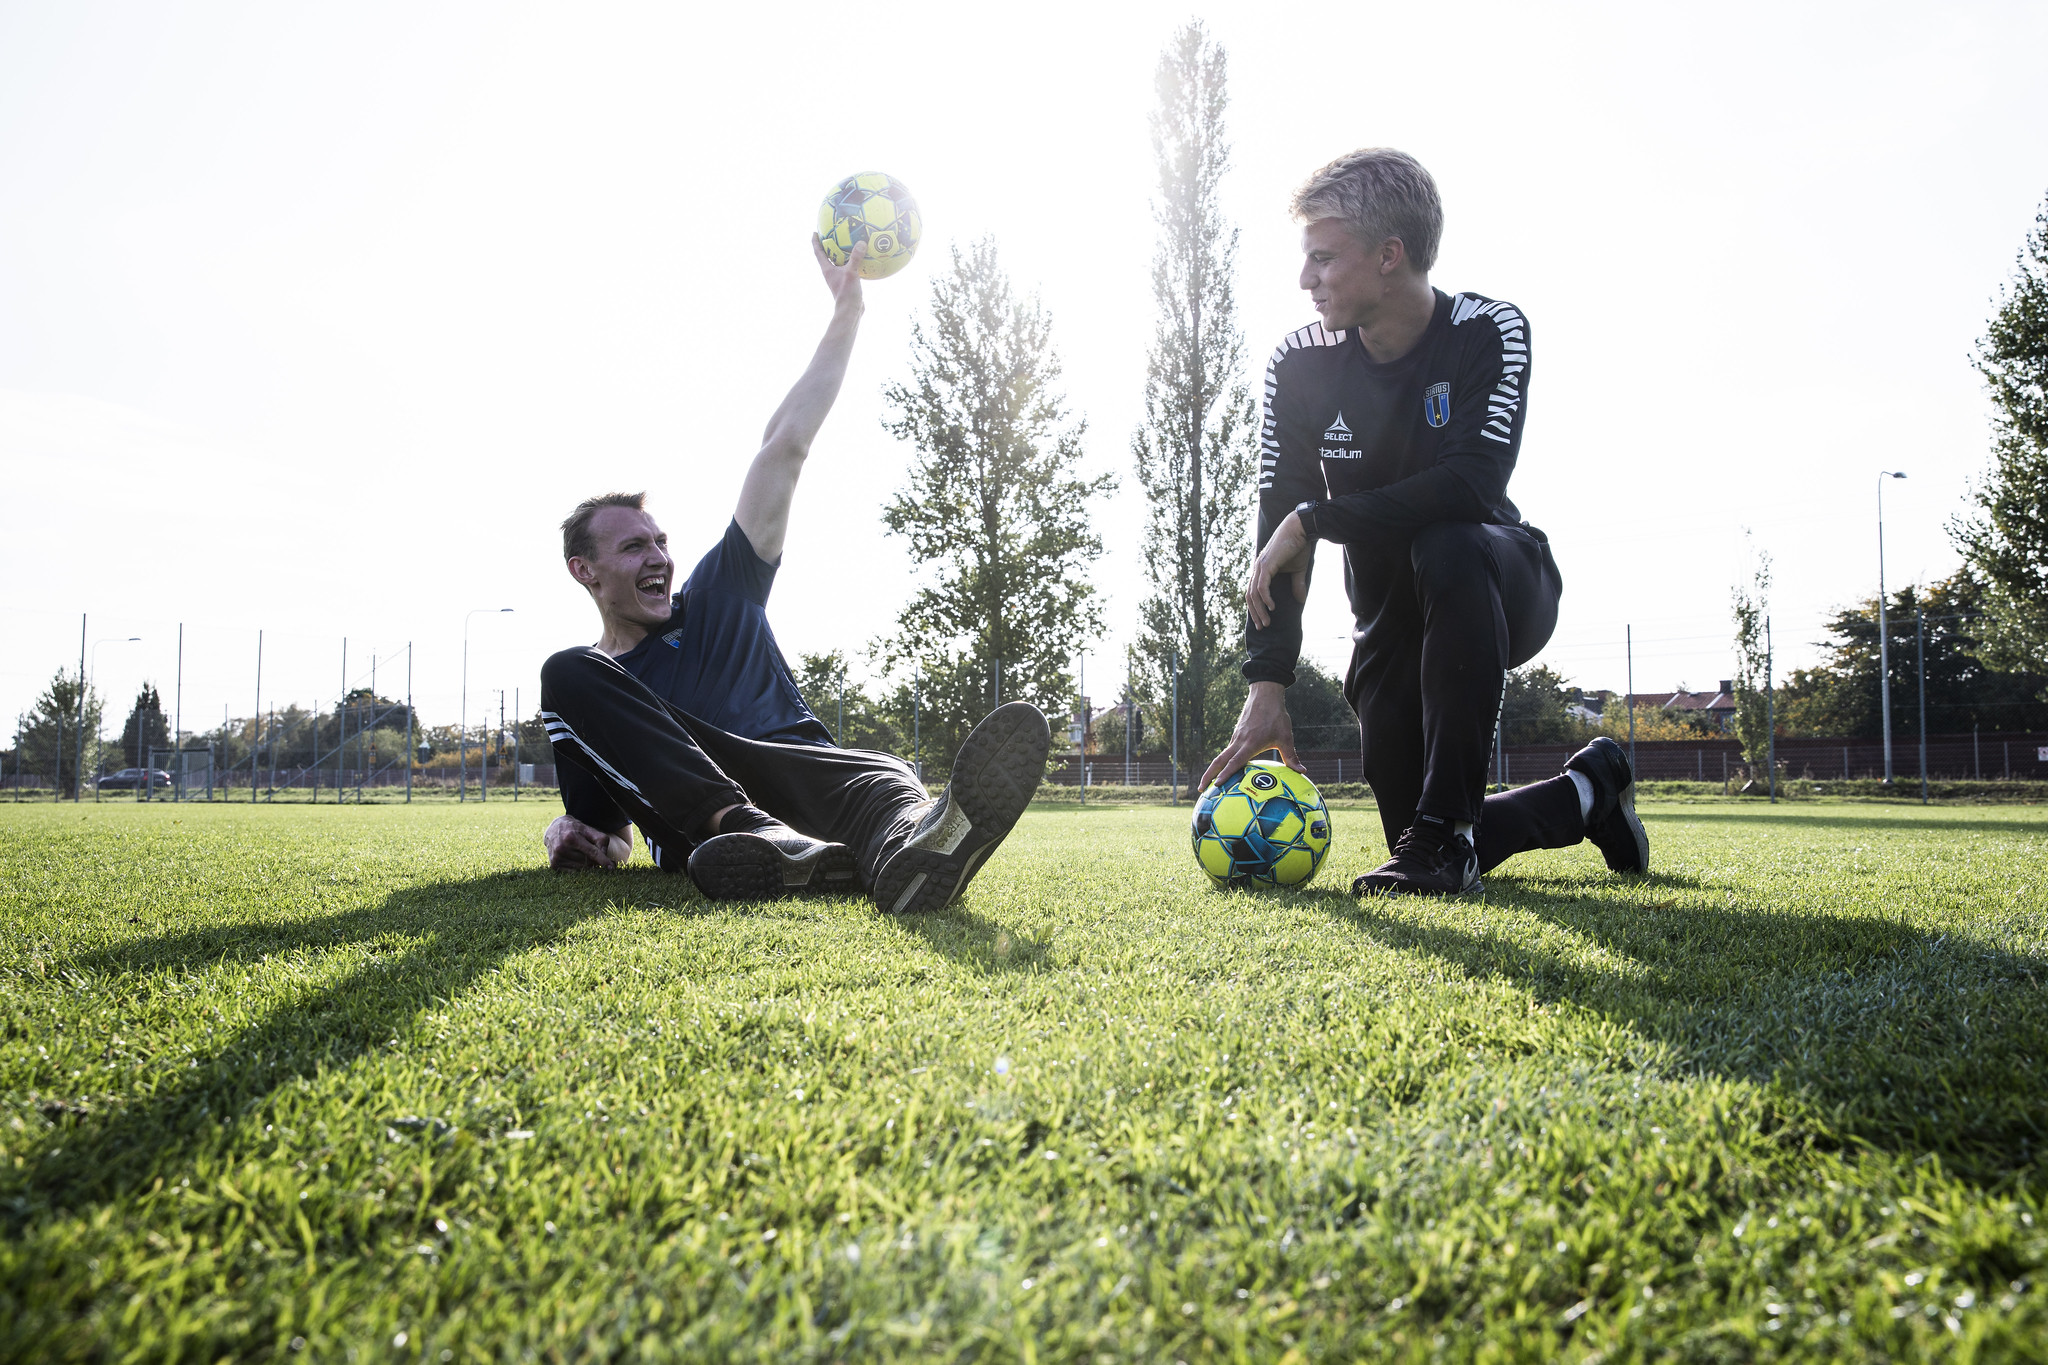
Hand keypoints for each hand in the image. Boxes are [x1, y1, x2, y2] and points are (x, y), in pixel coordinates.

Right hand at [544, 814, 630, 870]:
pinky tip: (578, 861)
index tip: (611, 867)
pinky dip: (579, 869)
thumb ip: (600, 839)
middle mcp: (562, 848)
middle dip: (595, 862)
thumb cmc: (575, 829)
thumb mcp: (589, 829)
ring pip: (581, 869)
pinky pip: (573, 872)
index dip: (603, 860)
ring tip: (586, 857)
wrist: (554, 828)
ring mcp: (556, 858)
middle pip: (587, 862)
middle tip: (600, 859)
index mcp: (571, 838)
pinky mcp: (554, 865)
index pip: (591, 852)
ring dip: (587, 866)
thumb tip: (605, 855)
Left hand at [812, 234, 866, 310]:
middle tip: (832, 234)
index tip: (814, 232)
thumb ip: (856, 258)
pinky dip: (854, 262)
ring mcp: (838, 278)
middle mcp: (831, 273)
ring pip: (839, 262)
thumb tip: (861, 243)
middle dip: (829, 245)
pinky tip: (863, 259)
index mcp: (827, 269)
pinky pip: (849, 268)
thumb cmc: (847, 293)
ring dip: (842, 253)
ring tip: (848, 244)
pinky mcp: (847, 282)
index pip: (818, 252)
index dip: (815, 241)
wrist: (850, 310)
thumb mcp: (851, 273)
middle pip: (827, 255)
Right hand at [1199, 681, 1299, 790]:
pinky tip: (1224, 767)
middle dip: (1208, 775)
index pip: (1234, 762)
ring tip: (1208, 783)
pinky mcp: (1237, 734)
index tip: (1216, 786)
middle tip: (1200, 789)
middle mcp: (1239, 741)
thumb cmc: (1276, 716)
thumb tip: (1302, 771)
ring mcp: (1236, 737)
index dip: (1225, 775)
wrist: (1265, 694)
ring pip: (1221, 755)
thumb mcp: (1286, 737)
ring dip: (1213, 768)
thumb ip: (1291, 757)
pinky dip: (1222, 761)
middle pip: (1219, 761)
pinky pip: (1228, 750)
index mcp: (1250, 744)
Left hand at [1246, 512, 1312, 628]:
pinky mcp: (1266, 565)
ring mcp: (1260, 566)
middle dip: (1255, 613)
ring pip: (1254, 594)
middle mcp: (1258, 568)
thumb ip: (1297, 585)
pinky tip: (1272, 607)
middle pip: (1250, 596)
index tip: (1262, 620)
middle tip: (1262, 626)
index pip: (1254, 592)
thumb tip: (1301, 600)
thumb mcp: (1298, 570)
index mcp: (1262, 569)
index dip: (1256, 607)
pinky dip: (1266, 599)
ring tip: (1267, 621)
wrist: (1300, 529)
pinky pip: (1262, 587)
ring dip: (1260, 610)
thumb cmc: (1299, 546)